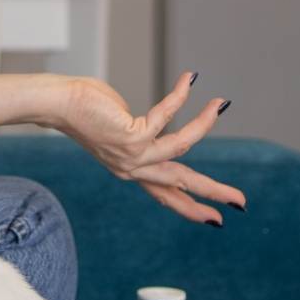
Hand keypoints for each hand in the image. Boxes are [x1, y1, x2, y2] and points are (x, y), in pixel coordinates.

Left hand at [52, 71, 241, 223]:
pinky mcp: (131, 136)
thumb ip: (142, 132)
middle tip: (241, 202)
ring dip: (204, 124)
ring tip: (220, 105)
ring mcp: (132, 155)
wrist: (58, 105)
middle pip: (181, 185)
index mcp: (131, 170)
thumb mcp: (120, 129)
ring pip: (182, 148)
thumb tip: (160, 122)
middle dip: (213, 193)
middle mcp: (132, 168)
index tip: (216, 220)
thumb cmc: (87, 110)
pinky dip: (180, 96)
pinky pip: (166, 115)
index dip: (191, 207)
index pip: (166, 195)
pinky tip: (189, 80)